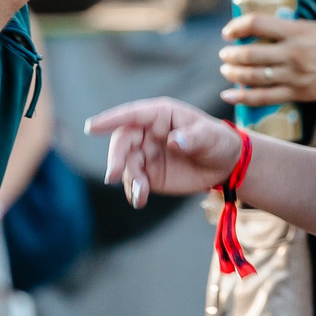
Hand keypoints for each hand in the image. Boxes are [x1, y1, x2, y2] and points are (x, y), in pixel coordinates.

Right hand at [87, 97, 246, 205]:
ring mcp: (146, 153)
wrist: (225, 165)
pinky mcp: (149, 174)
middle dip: (115, 157)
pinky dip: (134, 192)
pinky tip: (140, 200)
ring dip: (128, 180)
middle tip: (113, 175)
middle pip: (122, 142)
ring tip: (141, 194)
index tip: (91, 127)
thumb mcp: (211, 137)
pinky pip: (134, 182)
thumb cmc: (218, 142)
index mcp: (161, 115)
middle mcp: (148, 132)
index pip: (132, 115)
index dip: (110, 120)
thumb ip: (193, 138)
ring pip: (126, 165)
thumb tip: (175, 141)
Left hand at [220, 15, 315, 105]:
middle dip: (231, 54)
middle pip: (249, 53)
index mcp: (297, 31)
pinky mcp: (297, 94)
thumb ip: (292, 30)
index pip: (257, 24)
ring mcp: (294, 76)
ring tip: (227, 70)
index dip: (237, 26)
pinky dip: (243, 97)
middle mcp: (292, 53)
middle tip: (225, 53)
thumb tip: (266, 31)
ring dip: (233, 73)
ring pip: (253, 76)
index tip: (229, 32)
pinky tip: (230, 94)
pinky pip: (264, 97)